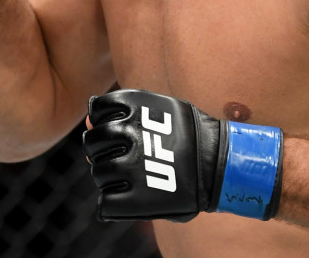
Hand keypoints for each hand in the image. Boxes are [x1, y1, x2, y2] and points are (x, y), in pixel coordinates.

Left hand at [82, 89, 283, 222]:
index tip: (121, 132)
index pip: (98, 112)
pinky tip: (130, 196)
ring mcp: (132, 167)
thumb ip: (122, 112)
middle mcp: (129, 133)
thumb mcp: (158, 110)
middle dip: (103, 151)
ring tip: (133, 176)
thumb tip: (88, 116)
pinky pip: (106, 203)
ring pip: (98, 173)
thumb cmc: (187, 135)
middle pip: (93, 143)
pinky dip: (113, 203)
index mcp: (135, 106)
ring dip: (110, 176)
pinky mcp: (137, 198)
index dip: (105, 123)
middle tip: (124, 156)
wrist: (220, 164)